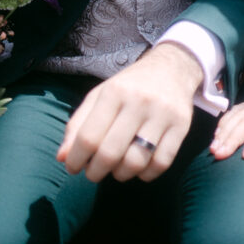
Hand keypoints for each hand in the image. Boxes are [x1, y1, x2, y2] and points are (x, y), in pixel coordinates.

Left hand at [57, 42, 202, 182]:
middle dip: (96, 172)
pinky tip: (140, 167)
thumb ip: (78, 125)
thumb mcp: (99, 96)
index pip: (88, 137)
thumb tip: (62, 158)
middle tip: (93, 173)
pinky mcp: (181, 126)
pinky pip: (161, 163)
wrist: (172, 68)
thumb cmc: (129, 86)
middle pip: (110, 153)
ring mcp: (162, 114)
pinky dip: (146, 174)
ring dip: (121, 174)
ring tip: (116, 169)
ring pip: (136, 162)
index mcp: (114, 92)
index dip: (76, 159)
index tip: (73, 167)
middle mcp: (139, 101)